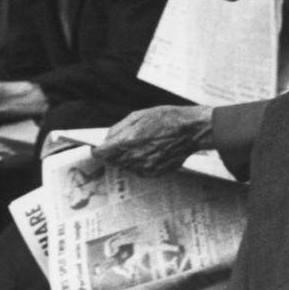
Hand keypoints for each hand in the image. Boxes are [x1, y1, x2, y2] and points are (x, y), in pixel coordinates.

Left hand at [94, 105, 213, 176]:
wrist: (190, 130)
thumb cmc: (166, 119)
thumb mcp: (138, 116)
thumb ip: (117, 129)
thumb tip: (105, 140)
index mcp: (127, 142)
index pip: (101, 153)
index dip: (98, 149)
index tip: (99, 147)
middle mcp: (134, 158)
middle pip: (113, 161)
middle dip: (115, 153)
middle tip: (126, 142)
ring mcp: (145, 168)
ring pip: (126, 167)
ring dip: (128, 158)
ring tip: (143, 144)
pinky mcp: (155, 173)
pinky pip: (140, 171)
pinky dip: (141, 163)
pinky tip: (152, 151)